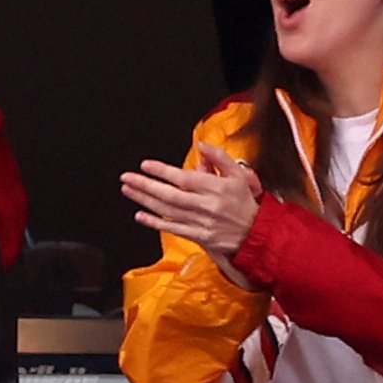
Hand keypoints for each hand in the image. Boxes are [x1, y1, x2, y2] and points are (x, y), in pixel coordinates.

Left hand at [122, 142, 262, 285]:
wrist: (255, 234)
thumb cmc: (244, 203)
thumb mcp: (238, 174)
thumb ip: (219, 158)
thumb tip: (201, 146)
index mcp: (216, 188)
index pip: (184, 178)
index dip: (163, 171)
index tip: (145, 165)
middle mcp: (207, 205)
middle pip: (170, 195)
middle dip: (146, 185)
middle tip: (127, 177)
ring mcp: (201, 222)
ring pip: (168, 211)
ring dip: (145, 200)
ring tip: (128, 190)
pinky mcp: (199, 237)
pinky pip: (173, 228)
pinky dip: (155, 223)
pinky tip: (140, 215)